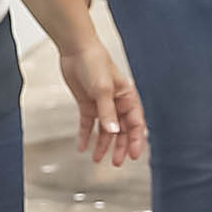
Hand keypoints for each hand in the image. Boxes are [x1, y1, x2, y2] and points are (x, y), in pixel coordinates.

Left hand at [63, 41, 143, 167]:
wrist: (75, 49)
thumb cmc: (95, 62)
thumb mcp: (102, 89)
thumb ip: (107, 112)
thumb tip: (113, 132)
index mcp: (127, 97)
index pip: (135, 123)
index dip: (136, 140)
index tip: (134, 156)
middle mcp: (116, 103)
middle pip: (121, 130)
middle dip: (120, 147)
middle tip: (116, 163)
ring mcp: (101, 104)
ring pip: (105, 130)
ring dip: (102, 144)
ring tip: (98, 159)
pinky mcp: (87, 104)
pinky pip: (87, 124)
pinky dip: (85, 136)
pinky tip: (82, 147)